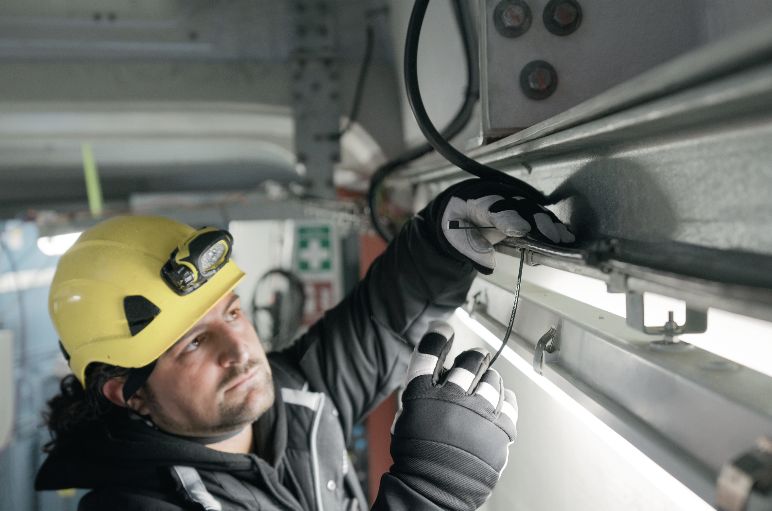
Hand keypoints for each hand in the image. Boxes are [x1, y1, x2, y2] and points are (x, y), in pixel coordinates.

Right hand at [385, 321, 517, 510]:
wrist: (434, 491)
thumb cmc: (418, 458)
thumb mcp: (407, 418)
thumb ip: (422, 393)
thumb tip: (437, 371)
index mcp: (421, 395)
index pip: (429, 353)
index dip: (437, 336)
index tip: (444, 329)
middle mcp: (450, 399)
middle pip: (469, 362)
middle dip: (473, 357)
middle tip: (475, 360)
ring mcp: (477, 413)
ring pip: (492, 380)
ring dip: (490, 379)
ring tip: (487, 385)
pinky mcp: (499, 430)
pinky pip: (510, 403)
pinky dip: (506, 399)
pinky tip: (500, 402)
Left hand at [439, 179, 574, 273]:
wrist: (461, 208)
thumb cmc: (457, 221)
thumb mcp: (453, 235)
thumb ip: (470, 248)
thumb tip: (489, 263)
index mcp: (477, 201)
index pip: (493, 207)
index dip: (508, 217)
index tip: (521, 229)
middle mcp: (498, 197)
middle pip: (520, 206)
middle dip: (537, 221)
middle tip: (551, 237)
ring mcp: (512, 202)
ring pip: (533, 209)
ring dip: (549, 223)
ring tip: (562, 238)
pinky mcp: (522, 208)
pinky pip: (539, 214)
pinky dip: (552, 224)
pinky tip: (564, 234)